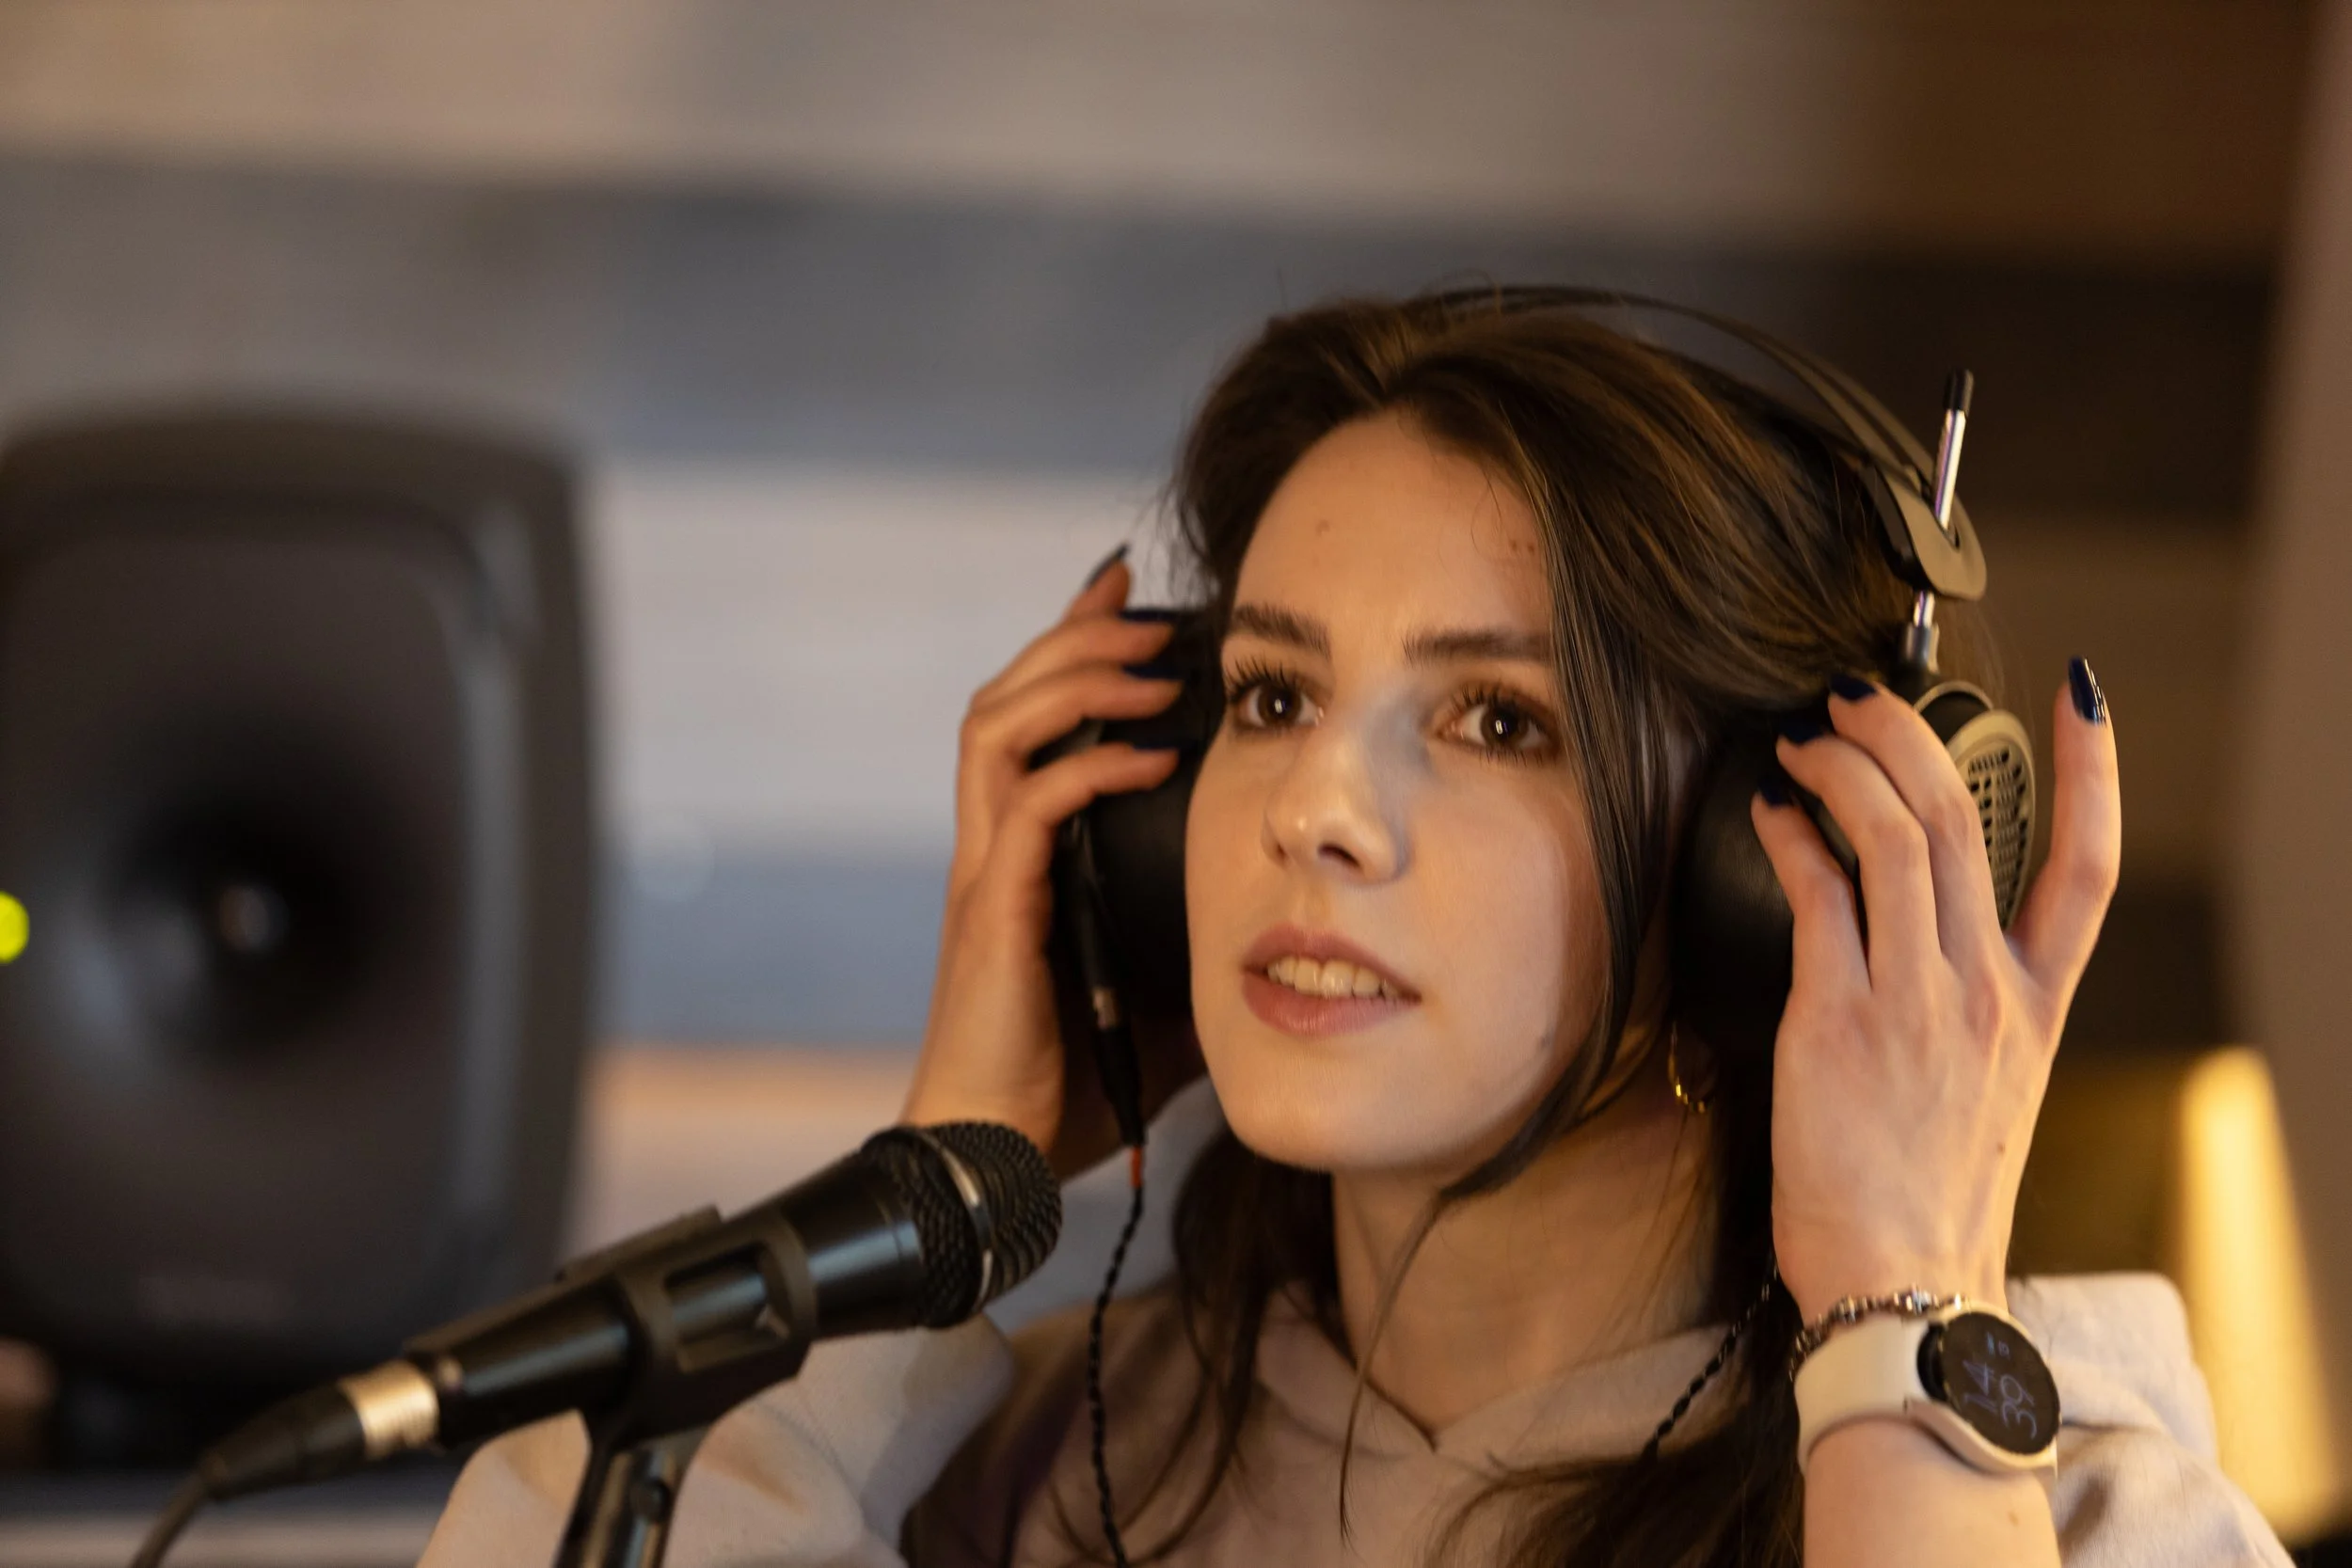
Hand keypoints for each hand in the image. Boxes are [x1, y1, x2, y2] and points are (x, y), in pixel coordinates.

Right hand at [899, 551, 1184, 1164]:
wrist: (997, 1161)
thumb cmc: (1071, 1085)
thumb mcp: (1163, 991)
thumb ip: (1201, 938)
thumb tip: (1291, 926)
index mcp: (1021, 856)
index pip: (1030, 720)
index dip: (1070, 646)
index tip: (1128, 594)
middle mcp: (991, 849)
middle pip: (1006, 698)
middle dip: (1074, 638)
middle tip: (1143, 608)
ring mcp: (986, 875)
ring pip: (999, 729)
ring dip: (1076, 681)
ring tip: (1148, 664)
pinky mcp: (993, 913)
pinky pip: (1030, 809)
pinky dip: (1089, 768)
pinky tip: (1152, 757)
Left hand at [1753, 663, 2120, 1319]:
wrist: (1902, 1286)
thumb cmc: (1926, 1200)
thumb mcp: (1983, 1093)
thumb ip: (1964, 1006)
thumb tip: (1908, 940)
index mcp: (2034, 1008)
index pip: (2087, 868)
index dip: (2095, 772)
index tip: (2080, 698)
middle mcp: (1987, 993)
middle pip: (1965, 821)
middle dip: (1907, 734)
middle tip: (1854, 698)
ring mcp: (1918, 1002)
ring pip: (1896, 838)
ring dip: (1841, 769)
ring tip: (1802, 742)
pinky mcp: (1841, 1022)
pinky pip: (1820, 896)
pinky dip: (1791, 839)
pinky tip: (1768, 817)